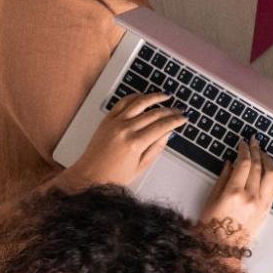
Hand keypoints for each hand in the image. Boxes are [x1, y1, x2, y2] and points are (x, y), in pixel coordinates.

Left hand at [63, 92, 186, 189]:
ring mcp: (115, 122)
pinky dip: (135, 97)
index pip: (162, 126)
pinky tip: (144, 96)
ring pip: (139, 102)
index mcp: (135, 144)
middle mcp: (125, 130)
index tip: (183, 118)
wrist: (89, 176)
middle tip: (178, 110)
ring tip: (165, 96)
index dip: (175, 120)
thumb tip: (168, 133)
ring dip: (155, 97)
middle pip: (154, 113)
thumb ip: (156, 148)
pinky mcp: (107, 119)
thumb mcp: (140, 167)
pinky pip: (123, 102)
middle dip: (169, 110)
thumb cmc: (113, 176)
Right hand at [202, 138, 272, 249]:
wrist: (222, 250)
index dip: (244, 150)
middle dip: (256, 150)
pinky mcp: (266, 211)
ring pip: (271, 176)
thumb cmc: (211, 227)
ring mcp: (261, 204)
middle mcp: (251, 197)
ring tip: (263, 153)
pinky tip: (267, 170)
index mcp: (234, 193)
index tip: (242, 143)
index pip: (244, 164)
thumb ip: (222, 178)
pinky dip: (271, 176)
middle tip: (253, 142)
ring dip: (268, 161)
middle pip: (259, 166)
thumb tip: (231, 162)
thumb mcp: (211, 200)